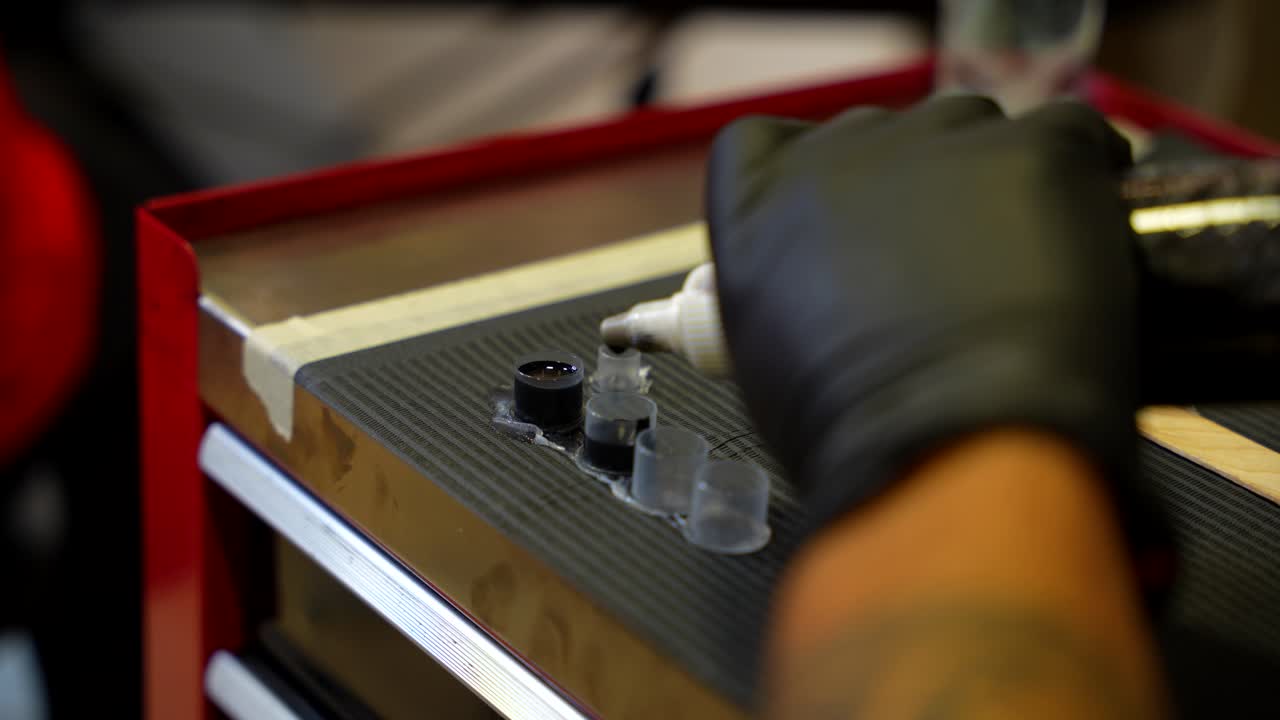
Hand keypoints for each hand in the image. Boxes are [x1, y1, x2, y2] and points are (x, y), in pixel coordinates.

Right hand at [707, 96, 1137, 527]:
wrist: (945, 442)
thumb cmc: (848, 427)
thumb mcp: (767, 355)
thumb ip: (786, 289)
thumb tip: (827, 291)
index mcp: (760, 196)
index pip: (769, 146)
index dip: (816, 182)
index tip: (845, 224)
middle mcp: (841, 148)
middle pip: (882, 136)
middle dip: (912, 187)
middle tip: (945, 262)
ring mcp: (941, 139)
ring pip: (973, 130)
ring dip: (992, 179)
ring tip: (1021, 260)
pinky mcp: (1036, 147)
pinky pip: (1071, 133)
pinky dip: (1082, 176)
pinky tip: (1084, 232)